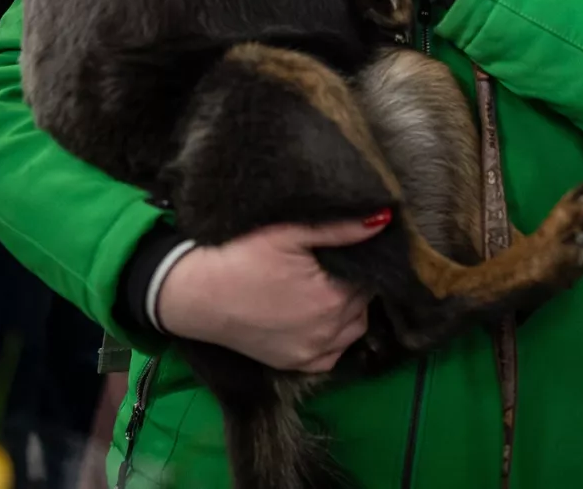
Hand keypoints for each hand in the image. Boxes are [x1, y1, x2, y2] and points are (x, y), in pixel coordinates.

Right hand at [156, 216, 389, 371]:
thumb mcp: (290, 233)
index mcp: (333, 299)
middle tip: (332, 267)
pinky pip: (332, 356)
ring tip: (328, 288)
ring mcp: (311, 352)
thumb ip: (341, 228)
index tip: (344, 251)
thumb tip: (386, 218)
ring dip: (349, 311)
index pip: (369, 277)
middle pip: (363, 303)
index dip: (359, 261)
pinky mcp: (294, 364)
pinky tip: (321, 318)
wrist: (195, 294)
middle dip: (355, 284)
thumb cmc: (241, 257)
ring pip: (353, 330)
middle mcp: (328, 332)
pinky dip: (334, 339)